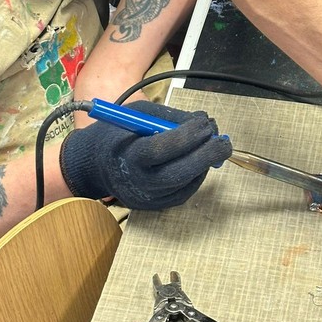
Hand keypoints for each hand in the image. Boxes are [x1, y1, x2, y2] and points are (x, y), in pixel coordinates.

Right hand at [60, 101, 231, 209]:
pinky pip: (184, 192)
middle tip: (223, 142)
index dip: (186, 137)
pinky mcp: (156, 207)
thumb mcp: (139, 114)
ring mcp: (147, 198)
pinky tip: (200, 161)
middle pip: (177, 173)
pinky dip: (197, 176)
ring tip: (213, 146)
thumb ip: (169, 117)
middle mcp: (137, 181)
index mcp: (127, 155)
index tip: (204, 124)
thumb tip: (202, 120)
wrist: (97, 166)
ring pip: (184, 185)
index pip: (159, 149)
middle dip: (205, 156)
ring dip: (204, 165)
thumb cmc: (120, 134)